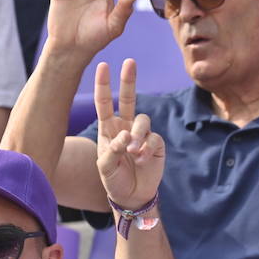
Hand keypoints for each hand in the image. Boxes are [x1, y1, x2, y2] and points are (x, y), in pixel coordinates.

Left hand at [95, 60, 163, 208]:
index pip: (104, 103)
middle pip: (128, 99)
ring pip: (143, 120)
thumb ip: (112, 150)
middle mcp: (125, 127)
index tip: (103, 66)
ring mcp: (141, 135)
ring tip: (133, 151)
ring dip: (138, 133)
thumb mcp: (105, 168)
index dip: (103, 85)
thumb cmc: (114, 180)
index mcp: (108, 129)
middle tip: (130, 62)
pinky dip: (147, 148)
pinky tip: (142, 159)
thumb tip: (126, 136)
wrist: (132, 196)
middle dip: (128, 80)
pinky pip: (154, 138)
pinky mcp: (156, 144)